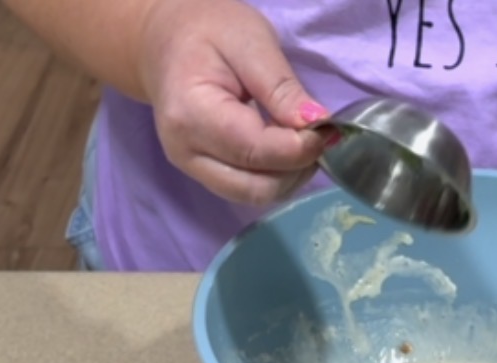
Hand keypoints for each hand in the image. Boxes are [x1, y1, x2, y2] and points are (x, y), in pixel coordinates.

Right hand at [136, 0, 329, 204]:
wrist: (166, 41)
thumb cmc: (208, 33)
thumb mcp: (250, 41)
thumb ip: (281, 86)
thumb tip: (316, 124)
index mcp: (192, 114)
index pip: (256, 151)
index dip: (300, 149)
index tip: (329, 130)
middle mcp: (186, 151)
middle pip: (257, 187)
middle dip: (297, 168)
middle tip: (318, 137)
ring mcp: (192, 168)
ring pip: (255, 196)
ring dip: (290, 177)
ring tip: (302, 142)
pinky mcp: (203, 174)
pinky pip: (248, 190)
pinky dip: (276, 177)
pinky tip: (286, 150)